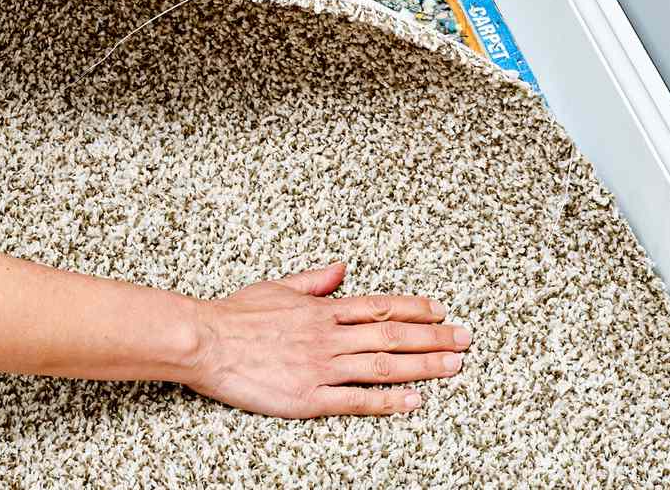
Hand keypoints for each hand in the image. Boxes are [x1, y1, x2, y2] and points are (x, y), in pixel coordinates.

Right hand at [187, 262, 470, 416]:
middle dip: (433, 337)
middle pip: (392, 336)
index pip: (379, 306)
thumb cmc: (235, 315)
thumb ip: (313, 281)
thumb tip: (341, 268)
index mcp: (321, 309)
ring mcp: (321, 367)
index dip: (414, 309)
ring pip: (383, 366)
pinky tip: (413, 401)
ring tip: (454, 366)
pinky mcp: (308, 397)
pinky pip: (355, 399)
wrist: (204, 342)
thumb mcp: (277, 287)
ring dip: (423, 366)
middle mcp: (328, 336)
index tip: (440, 311)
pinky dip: (388, 401)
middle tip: (464, 339)